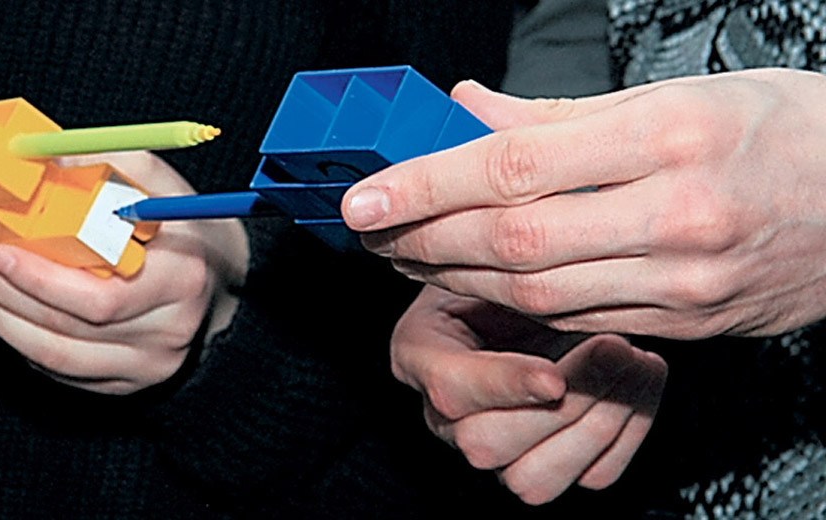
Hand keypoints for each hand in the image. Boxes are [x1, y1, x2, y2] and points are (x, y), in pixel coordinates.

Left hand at [0, 151, 248, 393]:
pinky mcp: (124, 383)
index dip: (42, 280)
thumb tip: (40, 156)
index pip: (102, 298)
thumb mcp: (163, 187)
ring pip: (54, 355)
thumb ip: (109, 167)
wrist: (224, 287)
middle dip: (1, 293)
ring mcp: (145, 365)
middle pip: (68, 327)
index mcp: (181, 283)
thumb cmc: (189, 233)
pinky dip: (18, 339)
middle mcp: (165, 333)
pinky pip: (59, 369)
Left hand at [343, 68, 825, 337]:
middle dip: (422, 238)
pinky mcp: (683, 322)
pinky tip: (474, 282)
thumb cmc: (781, 130)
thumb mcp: (674, 94)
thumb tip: (467, 111)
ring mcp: (682, 280)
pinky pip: (574, 318)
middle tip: (372, 230)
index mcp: (668, 136)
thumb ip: (557, 113)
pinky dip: (511, 302)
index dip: (425, 183)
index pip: (513, 165)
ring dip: (454, 277)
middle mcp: (675, 214)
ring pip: (535, 292)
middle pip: (512, 240)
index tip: (366, 196)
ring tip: (408, 256)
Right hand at [392, 285, 666, 504]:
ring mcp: (497, 446)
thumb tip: (542, 264)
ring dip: (599, 423)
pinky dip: (628, 434)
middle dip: (563, 403)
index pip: (450, 390)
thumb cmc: (510, 258)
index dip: (505, 386)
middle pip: (485, 445)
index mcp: (419, 354)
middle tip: (613, 349)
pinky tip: (639, 381)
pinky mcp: (547, 461)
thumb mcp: (499, 253)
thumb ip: (508, 270)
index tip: (553, 376)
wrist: (535, 278)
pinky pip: (589, 477)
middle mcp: (447, 414)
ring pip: (534, 479)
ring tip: (633, 360)